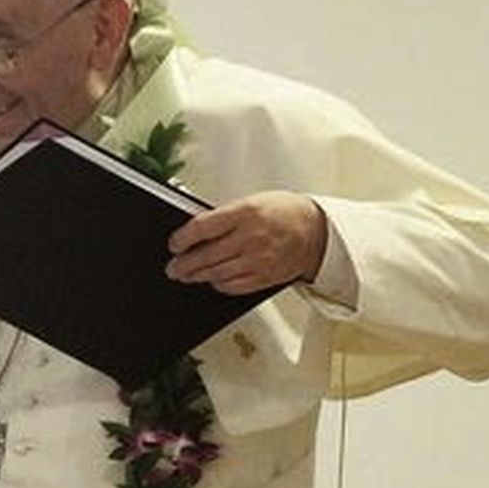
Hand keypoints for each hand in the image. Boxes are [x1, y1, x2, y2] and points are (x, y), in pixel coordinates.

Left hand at [166, 191, 327, 294]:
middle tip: (172, 267)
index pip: (203, 227)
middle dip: (183, 264)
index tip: (174, 244)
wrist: (316, 230)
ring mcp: (258, 260)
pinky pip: (234, 286)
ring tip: (186, 275)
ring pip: (217, 273)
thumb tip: (196, 229)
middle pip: (206, 255)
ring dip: (197, 276)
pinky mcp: (265, 277)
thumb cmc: (283, 212)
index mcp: (245, 213)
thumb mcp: (252, 201)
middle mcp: (251, 237)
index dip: (182, 238)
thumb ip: (225, 215)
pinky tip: (212, 280)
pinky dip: (219, 284)